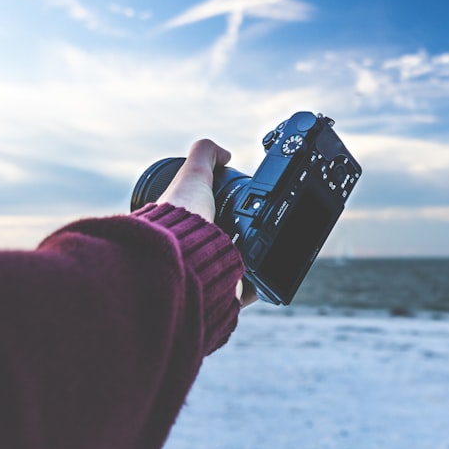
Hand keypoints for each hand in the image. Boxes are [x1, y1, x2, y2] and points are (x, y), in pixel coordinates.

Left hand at [157, 139, 256, 306]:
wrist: (182, 257)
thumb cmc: (180, 218)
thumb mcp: (193, 173)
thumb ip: (205, 154)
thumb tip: (226, 154)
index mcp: (185, 228)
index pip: (210, 218)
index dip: (224, 211)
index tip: (241, 206)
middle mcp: (193, 253)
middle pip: (226, 243)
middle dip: (244, 236)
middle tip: (261, 226)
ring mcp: (207, 275)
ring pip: (237, 267)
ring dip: (253, 260)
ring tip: (268, 248)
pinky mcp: (223, 294)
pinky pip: (247, 291)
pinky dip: (260, 285)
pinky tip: (268, 275)